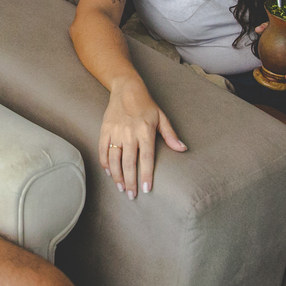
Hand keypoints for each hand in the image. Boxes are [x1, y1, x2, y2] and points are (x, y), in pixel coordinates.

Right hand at [100, 77, 185, 198]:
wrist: (126, 89)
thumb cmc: (146, 105)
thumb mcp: (161, 117)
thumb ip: (170, 135)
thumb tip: (182, 149)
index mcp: (145, 131)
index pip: (146, 158)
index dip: (146, 175)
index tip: (146, 189)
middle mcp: (129, 133)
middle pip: (129, 163)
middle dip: (130, 181)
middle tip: (132, 196)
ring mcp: (115, 132)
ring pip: (114, 159)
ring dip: (117, 176)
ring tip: (121, 188)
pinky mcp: (104, 130)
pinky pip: (103, 150)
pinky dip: (105, 163)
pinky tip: (109, 173)